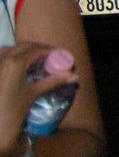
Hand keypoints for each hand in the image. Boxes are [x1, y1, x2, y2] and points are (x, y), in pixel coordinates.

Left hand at [0, 41, 78, 156]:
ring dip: (21, 51)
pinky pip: (0, 58)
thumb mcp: (33, 94)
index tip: (60, 54)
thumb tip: (74, 76)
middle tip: (48, 57)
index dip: (50, 50)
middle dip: (36, 48)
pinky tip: (15, 69)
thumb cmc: (11, 110)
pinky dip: (9, 57)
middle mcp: (2, 58)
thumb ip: (53, 82)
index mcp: (15, 62)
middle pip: (23, 46)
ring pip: (8, 50)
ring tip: (31, 61)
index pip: (36, 49)